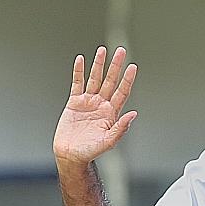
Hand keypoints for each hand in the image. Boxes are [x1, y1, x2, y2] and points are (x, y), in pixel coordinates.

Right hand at [54, 46, 138, 166]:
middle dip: (115, 66)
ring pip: (95, 78)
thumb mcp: (109, 141)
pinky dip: (78, 71)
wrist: (71, 154)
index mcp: (111, 113)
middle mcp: (101, 104)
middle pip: (110, 81)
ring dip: (98, 64)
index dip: (127, 79)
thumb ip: (121, 128)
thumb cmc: (90, 151)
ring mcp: (88, 102)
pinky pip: (77, 83)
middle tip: (120, 50)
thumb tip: (133, 114)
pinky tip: (81, 60)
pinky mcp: (74, 102)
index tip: (132, 66)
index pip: (122, 92)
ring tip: (102, 50)